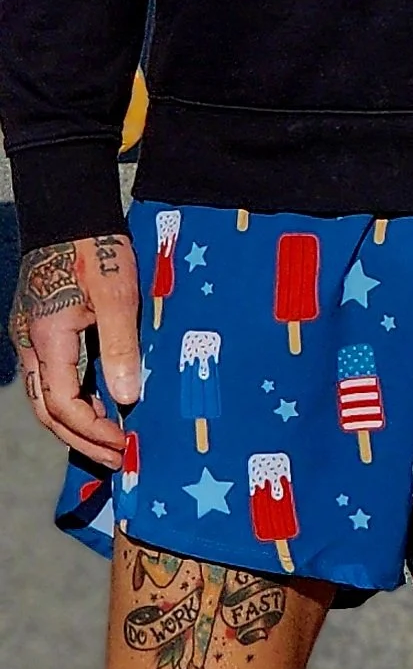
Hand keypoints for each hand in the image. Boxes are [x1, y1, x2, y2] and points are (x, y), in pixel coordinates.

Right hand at [9, 232, 142, 462]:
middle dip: (82, 439)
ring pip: (45, 397)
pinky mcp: (39, 329)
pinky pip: (50, 377)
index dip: (93, 432)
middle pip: (47, 411)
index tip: (126, 444)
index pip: (63, 406)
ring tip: (112, 439)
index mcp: (46, 339)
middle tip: (119, 458)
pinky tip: (102, 402)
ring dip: (76, 422)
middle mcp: (29, 344)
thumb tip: (125, 399)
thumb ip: (120, 347)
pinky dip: (73, 398)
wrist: (70, 211)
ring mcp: (30, 337)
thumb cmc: (96, 246)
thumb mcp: (118, 295)